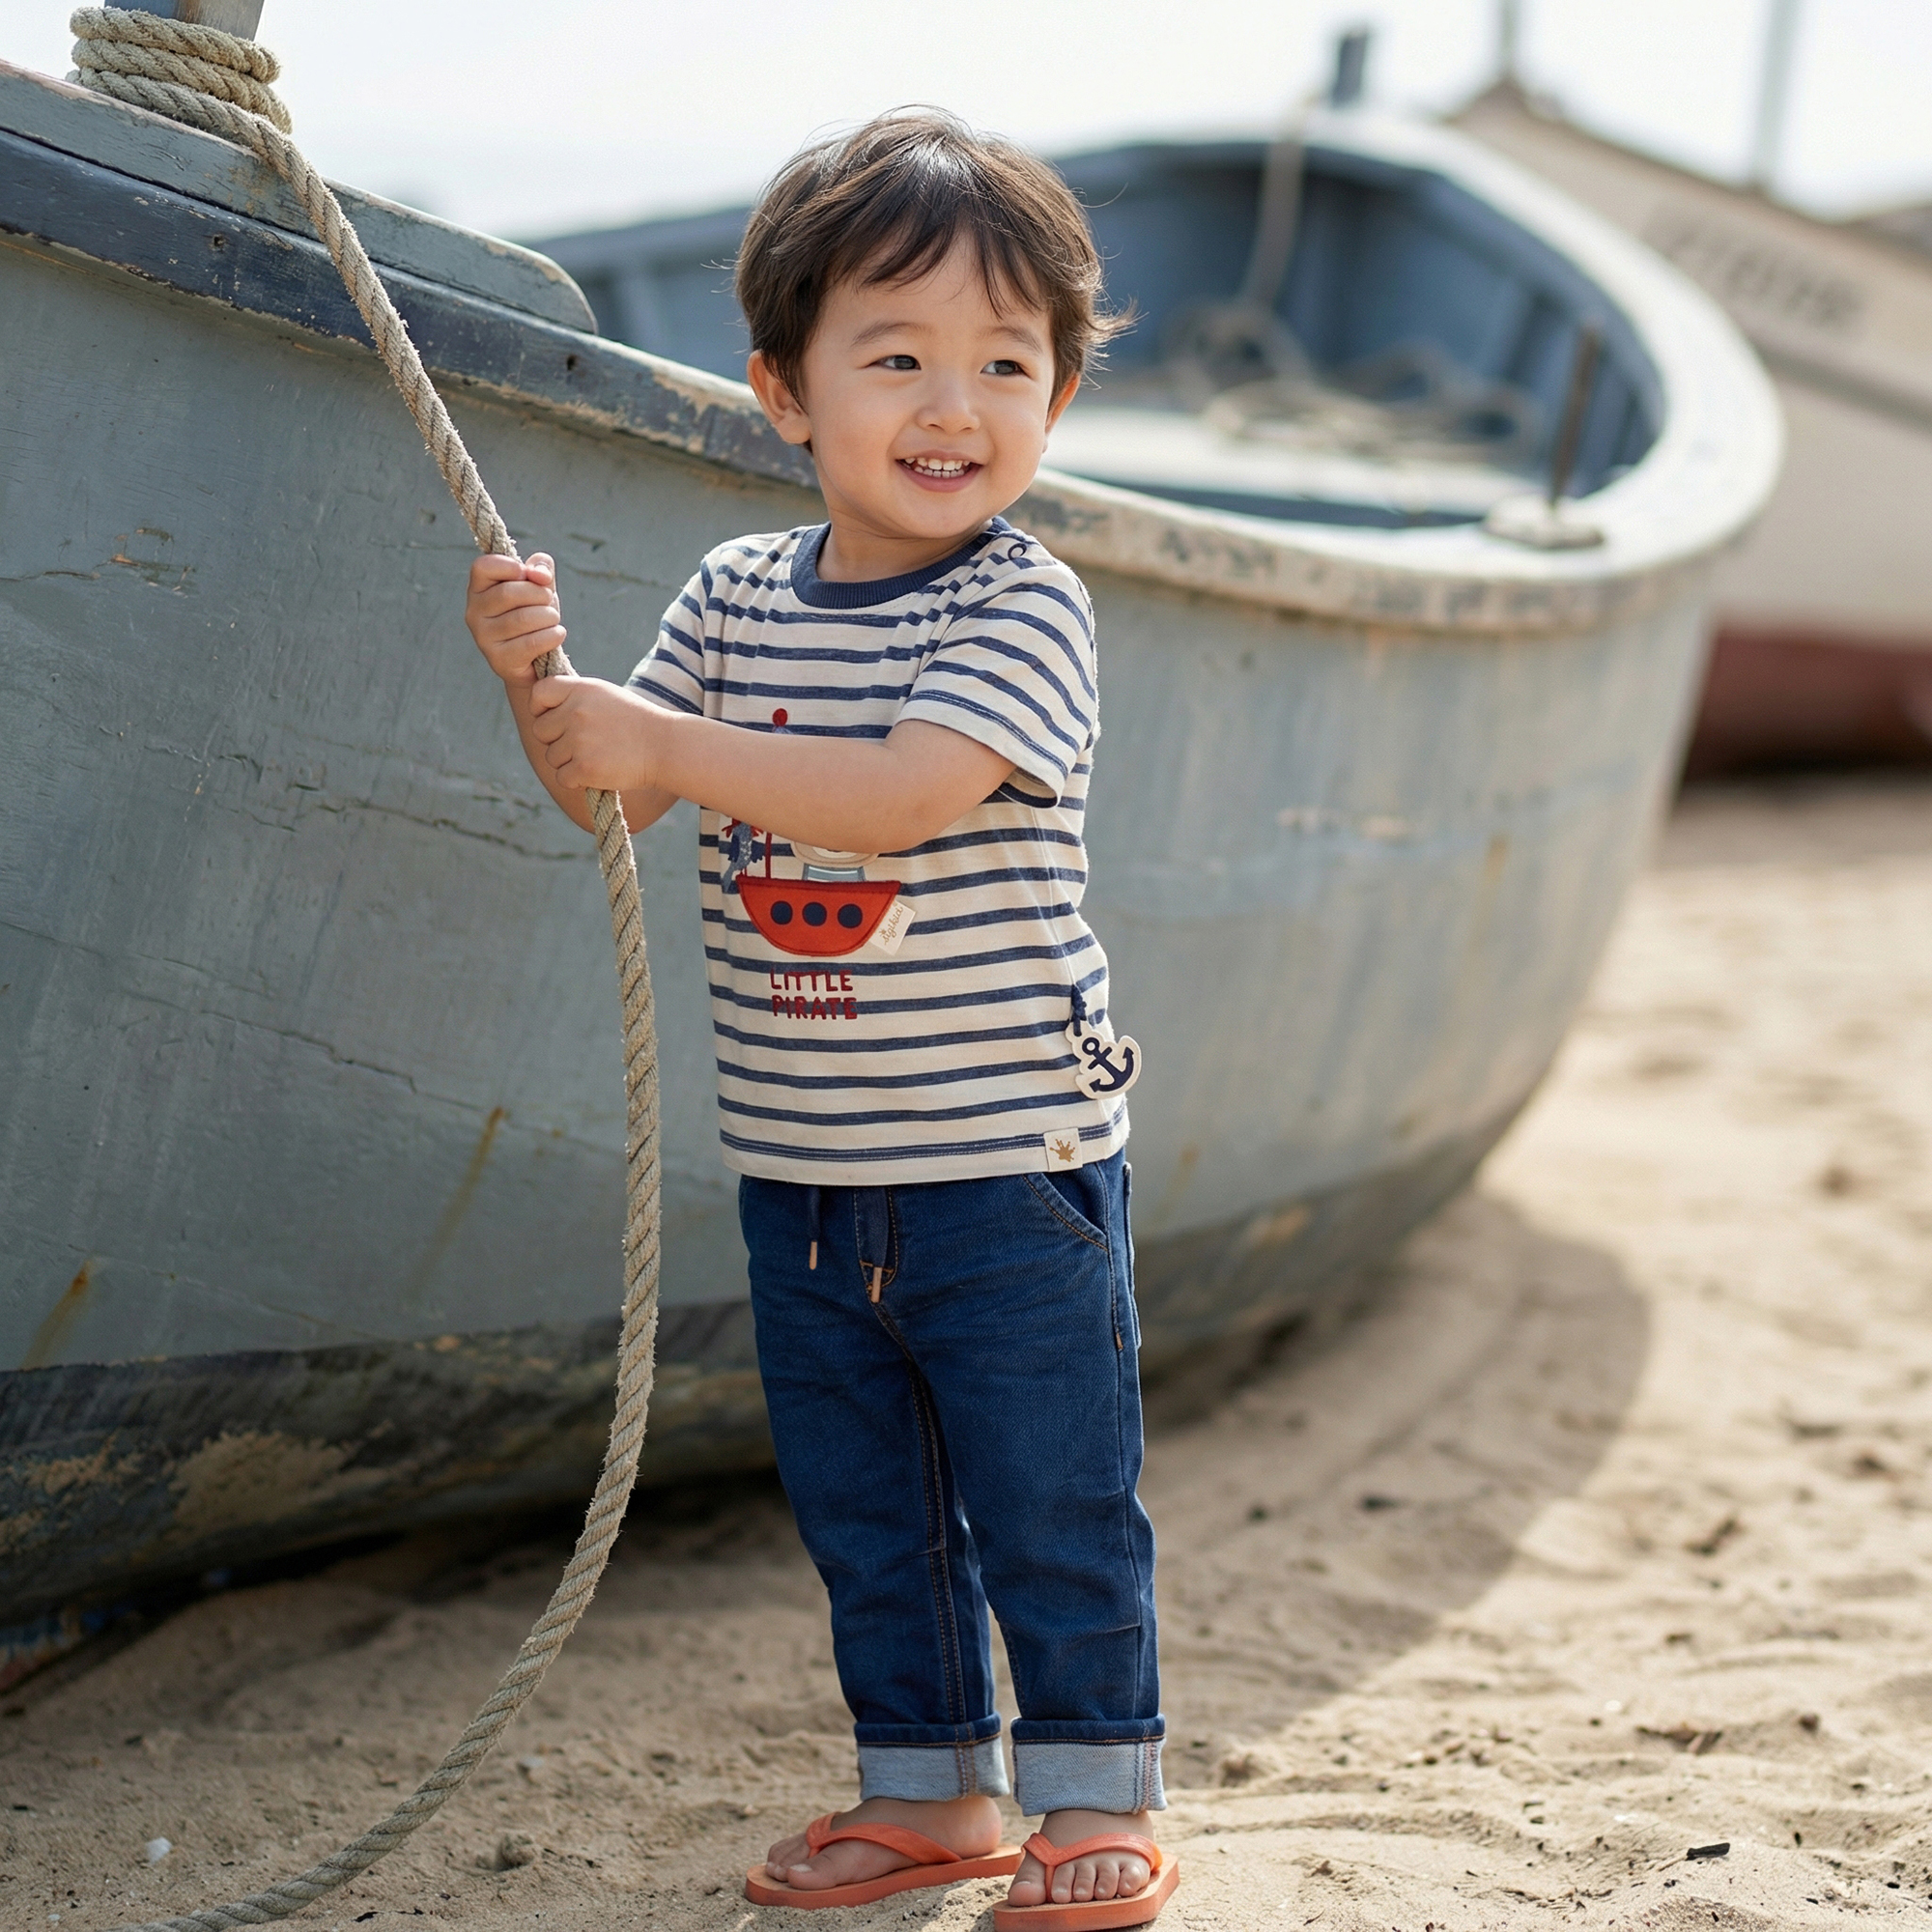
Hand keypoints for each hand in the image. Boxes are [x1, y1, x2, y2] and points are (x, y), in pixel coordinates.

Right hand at [466, 551, 565, 686]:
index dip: (510, 566)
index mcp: (479, 589)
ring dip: (549, 616)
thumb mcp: (540, 587)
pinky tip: (558, 634)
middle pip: (508, 593)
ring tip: (553, 619)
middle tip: (549, 601)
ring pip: (522, 619)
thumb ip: (541, 569)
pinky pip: (531, 643)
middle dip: (539, 594)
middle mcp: (474, 612)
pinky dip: (552, 636)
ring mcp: (484, 638)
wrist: (537, 661)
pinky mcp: (499, 659)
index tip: (527, 574)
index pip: (483, 567)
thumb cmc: (535, 616)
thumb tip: (540, 574)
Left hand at [528, 674, 660, 792]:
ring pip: (551, 757)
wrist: (666, 747)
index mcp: (581, 690)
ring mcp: (579, 740)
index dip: (540, 708)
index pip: (538, 694)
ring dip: (568, 762)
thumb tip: (542, 709)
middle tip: (584, 743)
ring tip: (597, 756)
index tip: (554, 718)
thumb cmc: (637, 722)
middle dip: (556, 740)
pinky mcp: (584, 767)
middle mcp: (576, 712)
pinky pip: (562, 778)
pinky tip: (598, 772)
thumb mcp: (605, 696)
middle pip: (540, 730)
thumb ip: (575, 698)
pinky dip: (577, 780)